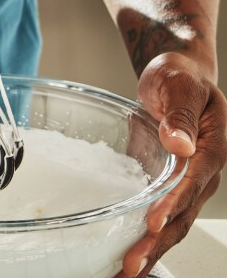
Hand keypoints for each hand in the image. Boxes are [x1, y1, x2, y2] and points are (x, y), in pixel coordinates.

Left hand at [117, 52, 226, 276]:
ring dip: (149, 250)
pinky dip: (142, 237)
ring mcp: (186, 184)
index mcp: (211, 149)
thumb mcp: (180, 85)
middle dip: (157, 243)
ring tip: (124, 274)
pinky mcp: (167, 186)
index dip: (172, 204)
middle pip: (181, 214)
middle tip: (131, 265)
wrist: (178, 77)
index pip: (192, 182)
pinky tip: (122, 255)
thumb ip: (180, 114)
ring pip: (171, 224)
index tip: (153, 222)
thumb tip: (180, 142)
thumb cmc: (180, 77)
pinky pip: (157, 215)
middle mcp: (202, 173)